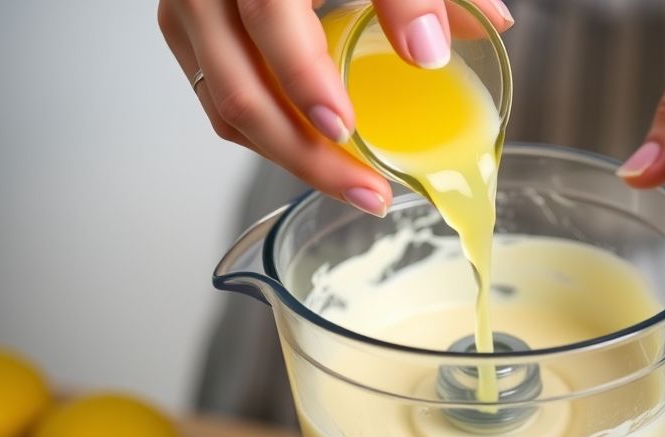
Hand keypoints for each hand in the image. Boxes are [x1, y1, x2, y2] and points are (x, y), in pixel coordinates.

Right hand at [158, 0, 513, 216]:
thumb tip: (474, 35)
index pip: (267, 16)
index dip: (304, 77)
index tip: (347, 127)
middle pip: (238, 89)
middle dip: (305, 155)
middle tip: (367, 190)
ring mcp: (190, 10)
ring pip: (226, 106)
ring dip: (290, 157)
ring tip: (352, 185)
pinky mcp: (190, 32)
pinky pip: (219, 100)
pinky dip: (269, 134)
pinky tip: (316, 152)